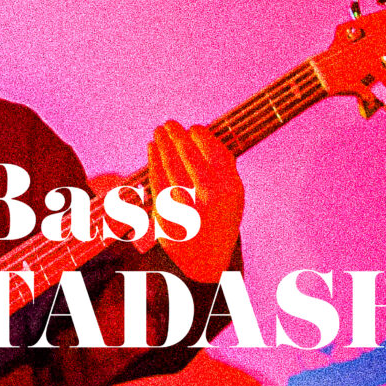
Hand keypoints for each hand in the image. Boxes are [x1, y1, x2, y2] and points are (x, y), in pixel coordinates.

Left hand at [148, 120, 243, 282]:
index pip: (213, 150)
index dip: (199, 134)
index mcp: (230, 188)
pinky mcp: (165, 213)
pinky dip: (153, 161)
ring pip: (170, 164)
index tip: (192, 128)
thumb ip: (223, 167)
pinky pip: (157, 179)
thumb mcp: (233, 196)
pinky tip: (151, 150)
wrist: (207, 261)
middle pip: (188, 153)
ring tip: (158, 132)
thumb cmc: (220, 220)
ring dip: (162, 144)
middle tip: (168, 124)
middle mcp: (209, 196)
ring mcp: (186, 204)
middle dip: (176, 134)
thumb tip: (199, 133)